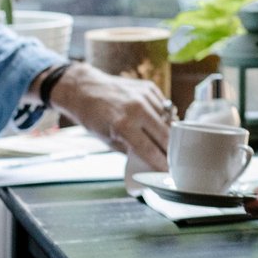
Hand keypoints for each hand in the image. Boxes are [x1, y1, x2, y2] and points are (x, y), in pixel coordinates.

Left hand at [50, 64, 173, 169]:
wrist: (84, 89)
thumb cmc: (92, 116)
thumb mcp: (107, 139)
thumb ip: (129, 150)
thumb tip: (148, 161)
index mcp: (123, 125)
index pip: (150, 150)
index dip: (161, 163)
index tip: (169, 171)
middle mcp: (137, 109)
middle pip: (165, 134)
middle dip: (170, 149)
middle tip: (173, 157)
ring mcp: (144, 96)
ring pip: (169, 119)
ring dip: (168, 131)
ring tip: (165, 140)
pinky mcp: (148, 87)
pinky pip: (164, 106)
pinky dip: (164, 116)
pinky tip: (157, 121)